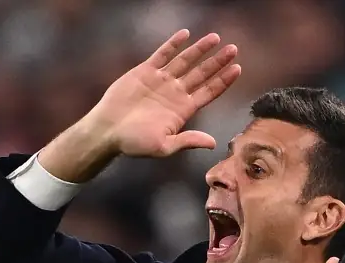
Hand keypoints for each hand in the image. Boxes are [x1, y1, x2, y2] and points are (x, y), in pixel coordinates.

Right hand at [89, 30, 240, 157]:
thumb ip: (187, 141)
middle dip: (218, 62)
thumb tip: (213, 143)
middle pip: (202, 74)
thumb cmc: (133, 143)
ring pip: (185, 61)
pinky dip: (174, 44)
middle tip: (233, 49)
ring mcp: (161, 81)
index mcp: (183, 111)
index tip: (237, 68)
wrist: (106, 131)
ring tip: (215, 38)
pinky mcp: (145, 72)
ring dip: (200, 50)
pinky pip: (162, 54)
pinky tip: (186, 34)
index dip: (223, 80)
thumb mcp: (163, 147)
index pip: (209, 92)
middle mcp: (175, 94)